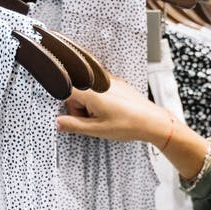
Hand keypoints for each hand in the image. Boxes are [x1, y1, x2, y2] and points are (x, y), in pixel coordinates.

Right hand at [56, 76, 170, 145]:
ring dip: (91, 104)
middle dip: (81, 107)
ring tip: (106, 116)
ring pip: (88, 91)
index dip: (69, 109)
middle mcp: (97, 81)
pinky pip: (99, 89)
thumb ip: (74, 125)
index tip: (78, 118)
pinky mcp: (116, 82)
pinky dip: (101, 100)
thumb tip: (58, 123)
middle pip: (76, 92)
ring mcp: (108, 80)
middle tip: (94, 120)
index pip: (65, 93)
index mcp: (90, 91)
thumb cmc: (128, 125)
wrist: (152, 121)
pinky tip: (112, 111)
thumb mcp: (97, 129)